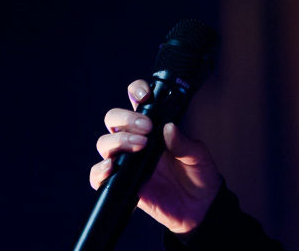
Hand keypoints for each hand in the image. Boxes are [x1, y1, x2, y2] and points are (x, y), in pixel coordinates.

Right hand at [89, 79, 222, 234]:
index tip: (145, 96)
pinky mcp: (121, 184)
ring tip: (140, 147)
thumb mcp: (197, 155)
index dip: (136, 91)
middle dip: (125, 118)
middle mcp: (137, 141)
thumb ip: (183, 142)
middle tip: (146, 128)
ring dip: (118, 141)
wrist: (199, 208)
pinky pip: (98, 176)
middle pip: (114, 119)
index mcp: (154, 127)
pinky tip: (113, 168)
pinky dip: (100, 170)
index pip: (137, 101)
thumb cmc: (198, 175)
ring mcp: (127, 161)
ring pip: (105, 143)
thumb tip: (168, 127)